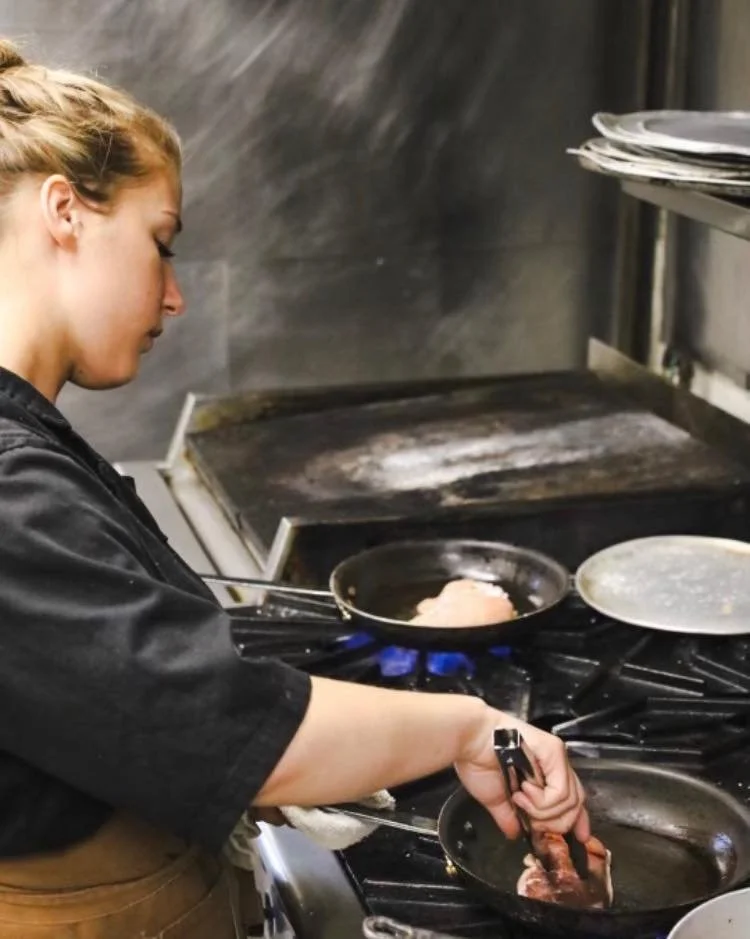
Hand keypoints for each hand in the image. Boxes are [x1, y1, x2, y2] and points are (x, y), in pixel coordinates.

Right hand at [454, 708, 589, 842]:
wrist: (468, 739)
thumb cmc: (477, 761)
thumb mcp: (496, 798)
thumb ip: (509, 816)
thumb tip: (514, 833)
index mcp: (545, 773)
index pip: (573, 801)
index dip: (578, 821)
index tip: (579, 838)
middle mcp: (555, 763)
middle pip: (575, 805)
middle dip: (554, 824)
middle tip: (532, 822)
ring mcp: (556, 756)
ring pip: (569, 801)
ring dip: (542, 811)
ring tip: (520, 799)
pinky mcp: (554, 751)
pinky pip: (561, 792)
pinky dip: (543, 801)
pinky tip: (525, 791)